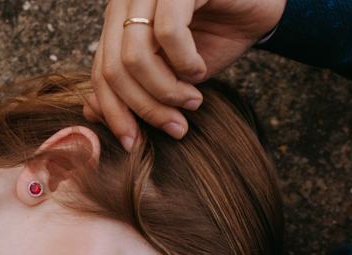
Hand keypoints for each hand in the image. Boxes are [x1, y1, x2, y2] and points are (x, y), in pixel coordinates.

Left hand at [86, 0, 285, 149]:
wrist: (259, 7)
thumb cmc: (215, 37)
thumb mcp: (172, 72)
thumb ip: (134, 88)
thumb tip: (92, 112)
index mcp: (119, 19)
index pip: (100, 72)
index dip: (114, 113)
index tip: (133, 143)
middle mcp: (129, 1)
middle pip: (114, 69)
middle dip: (144, 108)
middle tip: (175, 127)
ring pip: (135, 55)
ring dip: (165, 91)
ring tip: (192, 101)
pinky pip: (169, 32)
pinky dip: (185, 62)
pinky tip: (199, 69)